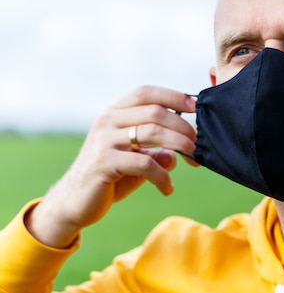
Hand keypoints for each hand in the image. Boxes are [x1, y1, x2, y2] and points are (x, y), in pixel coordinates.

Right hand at [26, 86, 196, 247]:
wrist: (74, 203)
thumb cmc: (109, 177)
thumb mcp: (136, 160)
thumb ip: (156, 151)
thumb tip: (177, 154)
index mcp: (114, 113)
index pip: (146, 93)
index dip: (174, 96)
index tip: (196, 106)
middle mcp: (107, 121)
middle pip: (156, 112)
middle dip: (184, 127)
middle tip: (198, 144)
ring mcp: (103, 140)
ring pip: (153, 133)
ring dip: (180, 146)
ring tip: (193, 161)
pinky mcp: (103, 162)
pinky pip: (144, 163)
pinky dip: (162, 176)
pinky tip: (168, 188)